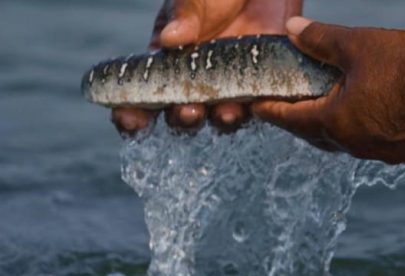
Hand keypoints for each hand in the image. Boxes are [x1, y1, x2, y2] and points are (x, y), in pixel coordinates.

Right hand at [112, 0, 301, 134]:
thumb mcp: (194, 0)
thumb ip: (184, 16)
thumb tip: (170, 39)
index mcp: (167, 63)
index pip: (143, 95)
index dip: (132, 113)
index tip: (129, 119)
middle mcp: (195, 82)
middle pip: (182, 114)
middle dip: (182, 118)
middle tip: (187, 111)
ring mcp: (228, 87)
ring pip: (220, 117)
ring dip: (220, 119)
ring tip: (225, 112)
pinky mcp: (260, 86)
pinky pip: (256, 107)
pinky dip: (255, 109)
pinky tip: (256, 103)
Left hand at [253, 18, 404, 163]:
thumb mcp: (355, 44)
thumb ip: (318, 39)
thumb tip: (291, 29)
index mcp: (338, 123)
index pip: (293, 120)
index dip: (273, 112)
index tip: (258, 109)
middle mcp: (360, 146)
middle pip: (320, 137)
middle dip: (303, 123)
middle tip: (291, 110)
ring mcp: (388, 153)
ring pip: (351, 145)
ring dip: (337, 131)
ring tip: (331, 115)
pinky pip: (380, 147)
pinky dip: (368, 134)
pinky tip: (372, 121)